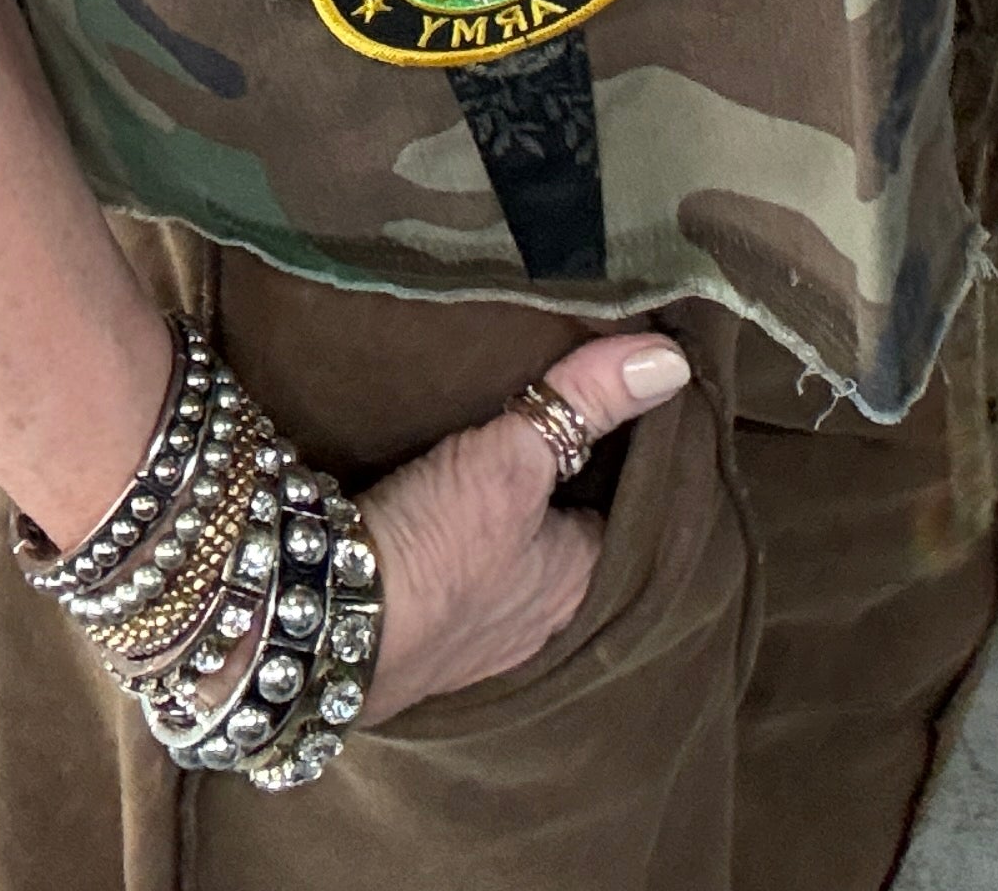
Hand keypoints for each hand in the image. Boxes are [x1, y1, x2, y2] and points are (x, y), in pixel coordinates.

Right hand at [356, 327, 691, 725]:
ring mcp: (486, 636)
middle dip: (568, 490)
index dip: (627, 456)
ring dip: (515, 521)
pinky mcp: (429, 635)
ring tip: (506, 453)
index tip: (625, 405)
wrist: (326, 626)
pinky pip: (469, 578)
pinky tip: (447, 513)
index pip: (629, 507)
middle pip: (572, 533)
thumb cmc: (438, 550)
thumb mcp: (516, 460)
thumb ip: (586, 403)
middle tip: (564, 417)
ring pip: (519, 559)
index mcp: (586, 583)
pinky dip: (467, 546)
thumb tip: (671, 361)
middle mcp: (546, 619)